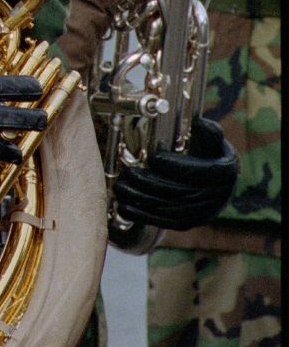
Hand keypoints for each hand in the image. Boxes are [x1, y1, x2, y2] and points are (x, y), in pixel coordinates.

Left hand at [113, 117, 237, 229]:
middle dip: (150, 182)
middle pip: (178, 192)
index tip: (155, 157)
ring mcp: (202, 213)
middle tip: (129, 172)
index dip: (176, 166)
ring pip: (168, 208)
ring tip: (121, 187)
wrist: (215, 182)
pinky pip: (164, 221)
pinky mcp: (188, 223)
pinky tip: (124, 206)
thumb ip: (208, 131)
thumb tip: (199, 123)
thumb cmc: (209, 154)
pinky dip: (143, 215)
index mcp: (225, 173)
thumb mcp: (213, 139)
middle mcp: (217, 197)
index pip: (199, 172)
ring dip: (141, 199)